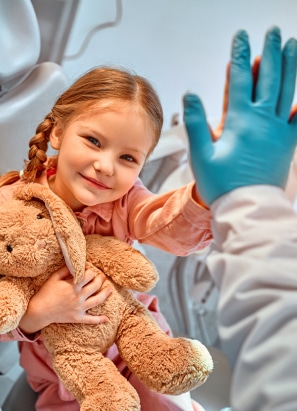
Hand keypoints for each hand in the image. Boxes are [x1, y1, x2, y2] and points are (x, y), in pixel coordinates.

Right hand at [19, 266, 111, 333]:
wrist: (39, 311)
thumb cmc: (46, 292)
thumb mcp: (54, 278)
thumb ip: (65, 270)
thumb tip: (76, 264)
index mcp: (73, 286)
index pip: (88, 275)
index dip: (90, 271)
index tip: (89, 270)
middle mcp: (78, 297)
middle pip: (95, 286)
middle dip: (100, 279)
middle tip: (102, 276)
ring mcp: (79, 308)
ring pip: (97, 301)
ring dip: (105, 294)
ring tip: (110, 290)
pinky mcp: (78, 318)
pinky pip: (90, 320)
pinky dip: (99, 320)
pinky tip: (107, 319)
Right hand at [184, 26, 296, 204]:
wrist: (246, 207)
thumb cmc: (221, 184)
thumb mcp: (201, 155)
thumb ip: (195, 123)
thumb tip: (190, 94)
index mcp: (240, 122)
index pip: (239, 79)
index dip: (240, 55)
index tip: (242, 37)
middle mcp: (262, 121)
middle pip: (268, 78)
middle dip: (270, 52)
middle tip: (272, 32)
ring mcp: (279, 131)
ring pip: (288, 90)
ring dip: (290, 65)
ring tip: (293, 44)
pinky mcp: (288, 143)